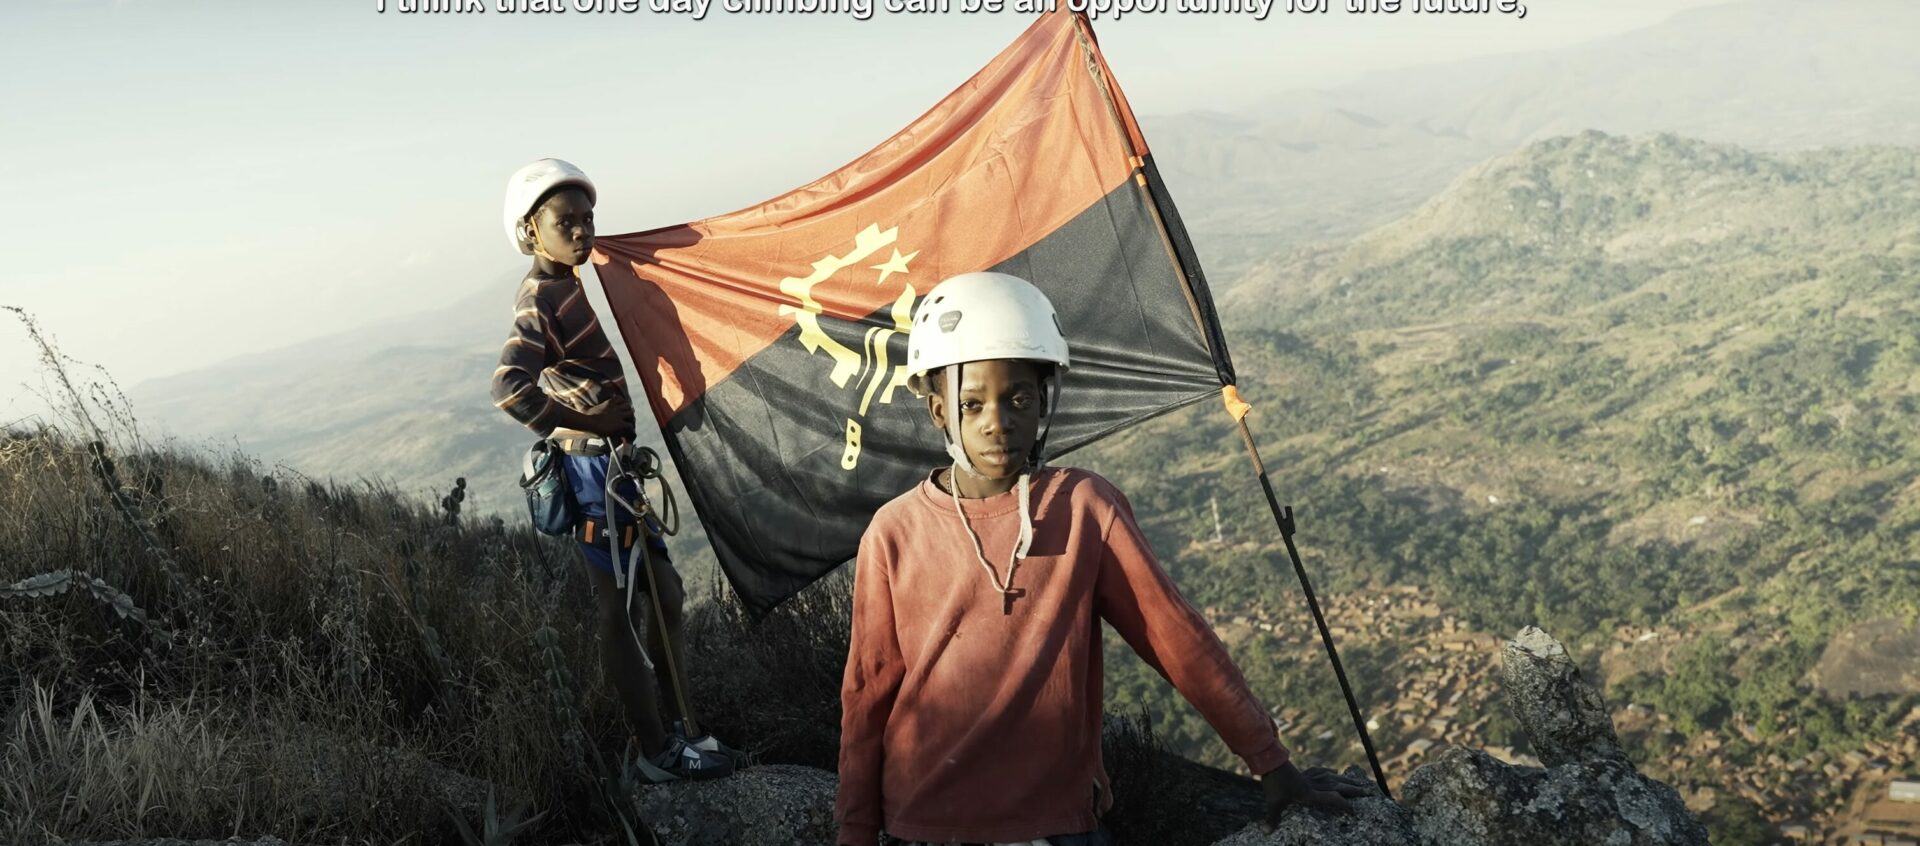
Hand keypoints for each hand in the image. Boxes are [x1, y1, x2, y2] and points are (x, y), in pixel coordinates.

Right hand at [576, 396, 636, 438]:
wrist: (588, 423)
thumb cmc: (586, 417)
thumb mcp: (584, 408)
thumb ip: (579, 403)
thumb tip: (571, 398)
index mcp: (609, 403)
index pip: (621, 399)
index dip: (623, 404)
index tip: (622, 410)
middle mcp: (616, 408)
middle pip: (628, 406)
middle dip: (629, 412)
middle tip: (627, 420)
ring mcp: (619, 416)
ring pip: (631, 415)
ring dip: (631, 421)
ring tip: (628, 427)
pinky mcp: (620, 424)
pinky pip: (630, 426)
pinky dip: (631, 431)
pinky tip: (628, 435)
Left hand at [1259, 762, 1373, 824]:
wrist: (1269, 760)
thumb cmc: (1272, 783)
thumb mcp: (1272, 802)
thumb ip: (1272, 818)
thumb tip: (1266, 831)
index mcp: (1309, 794)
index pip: (1331, 799)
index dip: (1344, 805)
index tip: (1354, 811)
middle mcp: (1313, 785)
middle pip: (1338, 787)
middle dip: (1354, 790)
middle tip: (1369, 792)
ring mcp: (1309, 777)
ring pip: (1332, 778)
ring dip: (1346, 780)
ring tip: (1359, 782)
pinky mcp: (1303, 772)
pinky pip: (1319, 771)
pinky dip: (1328, 772)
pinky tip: (1334, 771)